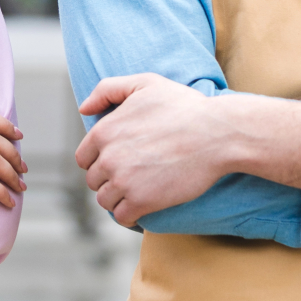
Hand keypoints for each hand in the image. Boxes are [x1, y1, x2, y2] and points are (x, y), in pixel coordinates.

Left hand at [75, 73, 231, 225]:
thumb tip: (84, 108)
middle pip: (94, 180)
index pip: (84, 158)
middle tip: (131, 176)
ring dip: (117, 198)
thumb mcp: (145, 83)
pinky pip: (122, 217)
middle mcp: (108, 158)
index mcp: (104, 131)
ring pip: (105, 200)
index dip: (99, 161)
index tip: (116, 162)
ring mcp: (124, 182)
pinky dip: (128, 216)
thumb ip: (108, 89)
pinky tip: (140, 209)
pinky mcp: (142, 202)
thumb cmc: (184, 106)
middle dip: (108, 180)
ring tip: (136, 192)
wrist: (217, 134)